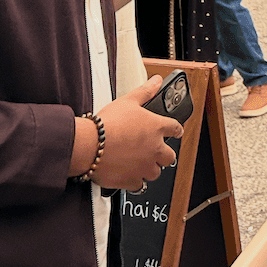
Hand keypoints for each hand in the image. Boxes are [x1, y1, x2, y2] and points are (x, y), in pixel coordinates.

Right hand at [75, 75, 183, 189]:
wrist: (89, 146)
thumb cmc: (107, 124)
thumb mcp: (128, 100)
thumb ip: (145, 91)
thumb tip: (156, 81)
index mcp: (157, 127)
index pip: (176, 128)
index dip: (176, 129)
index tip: (176, 131)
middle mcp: (155, 149)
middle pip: (170, 156)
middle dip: (164, 154)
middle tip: (155, 151)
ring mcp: (145, 166)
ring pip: (156, 172)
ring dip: (151, 168)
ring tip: (141, 163)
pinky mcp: (133, 181)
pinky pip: (140, 185)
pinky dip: (137, 182)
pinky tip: (131, 176)